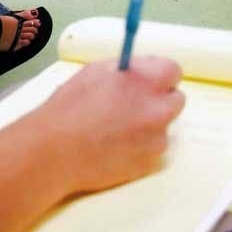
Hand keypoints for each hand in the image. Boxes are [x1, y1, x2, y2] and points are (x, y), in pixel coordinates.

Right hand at [38, 56, 184, 193]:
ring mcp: (157, 139)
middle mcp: (159, 109)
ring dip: (149, 124)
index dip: (159, 75)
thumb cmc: (70, 106)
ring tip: (117, 128)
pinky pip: (152, 149)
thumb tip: (143, 68)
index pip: (174, 70)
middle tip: (134, 103)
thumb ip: (127, 68)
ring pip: (163, 126)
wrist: (55, 151)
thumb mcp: (96, 71)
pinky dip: (140, 146)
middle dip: (158, 99)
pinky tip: (115, 145)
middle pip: (175, 99)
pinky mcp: (150, 164)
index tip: (147, 80)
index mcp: (146, 81)